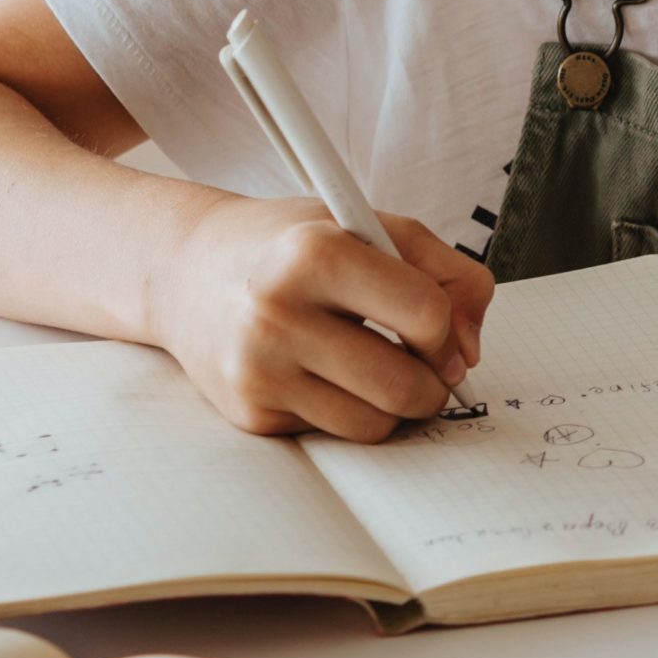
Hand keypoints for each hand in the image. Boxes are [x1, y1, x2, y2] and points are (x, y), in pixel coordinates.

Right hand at [148, 192, 494, 439]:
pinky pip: (335, 434)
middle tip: (426, 366)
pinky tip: (325, 373)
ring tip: (379, 367)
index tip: (441, 330)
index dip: (449, 329)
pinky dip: (347, 411)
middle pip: (404, 386)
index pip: (425, 314)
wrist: (186, 270)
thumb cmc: (289, 244)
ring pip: (374, 424)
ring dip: (395, 406)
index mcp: (316, 253)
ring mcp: (259, 370)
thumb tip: (470, 349)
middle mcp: (279, 314)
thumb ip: (444, 270)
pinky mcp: (249, 413)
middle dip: (434, 384)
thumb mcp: (367, 224)